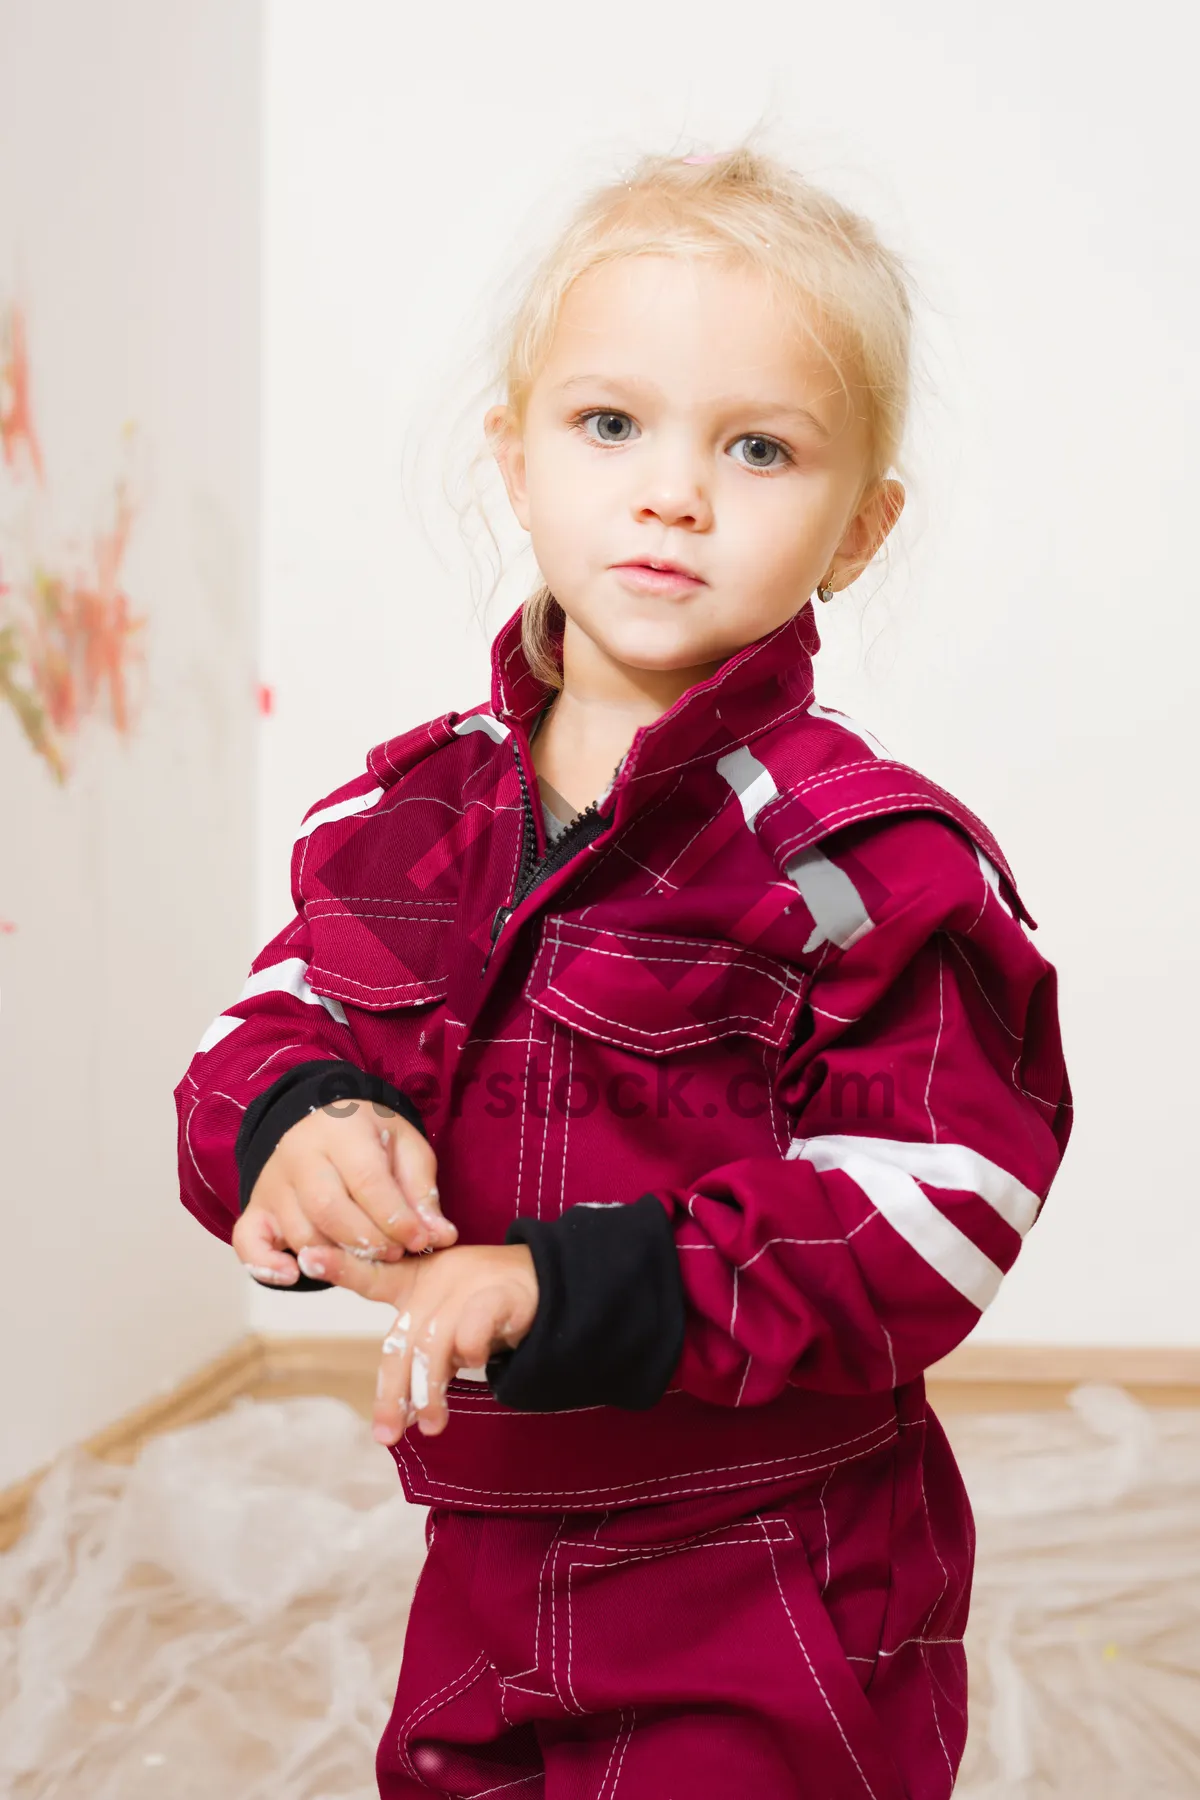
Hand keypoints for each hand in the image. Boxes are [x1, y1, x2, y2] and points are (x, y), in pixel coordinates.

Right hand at [232, 1098, 456, 1285]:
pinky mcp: (256, 1207)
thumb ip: (422, 1191)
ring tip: (368, 1258)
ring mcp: (272, 1182)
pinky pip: (248, 1242)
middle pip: (329, 1209)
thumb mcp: (405, 1146)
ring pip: (299, 1232)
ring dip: (336, 1257)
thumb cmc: (369, 1134)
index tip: (421, 1240)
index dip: (396, 1218)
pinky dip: (265, 1265)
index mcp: (342, 1131)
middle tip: (396, 1252)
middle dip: (369, 1240)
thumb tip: (440, 1236)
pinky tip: (294, 1274)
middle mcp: (300, 1155)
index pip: (367, 1181)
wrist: (319, 1118)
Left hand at [295, 1241, 538, 1441]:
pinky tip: (475, 1367)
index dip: (341, 1267)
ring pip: (432, 1342)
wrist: (552, 1286)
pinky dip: (470, 1352)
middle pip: (401, 1339)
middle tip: (386, 1434)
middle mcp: (437, 1278)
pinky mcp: (499, 1292)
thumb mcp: (447, 1327)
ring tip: (431, 1424)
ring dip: (429, 1389)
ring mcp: (467, 1282)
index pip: (372, 1274)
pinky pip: (472, 1330)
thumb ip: (421, 1361)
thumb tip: (397, 1419)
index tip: (308, 1257)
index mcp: (417, 1281)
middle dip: (391, 1391)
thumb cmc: (489, 1307)